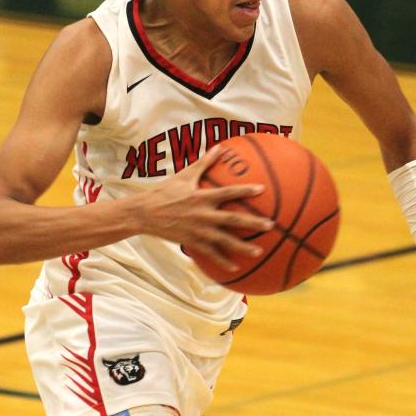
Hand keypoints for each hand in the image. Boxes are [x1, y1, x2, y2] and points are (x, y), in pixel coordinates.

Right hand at [136, 145, 272, 270]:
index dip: (245, 191)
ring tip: (259, 251)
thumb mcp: (183, 175)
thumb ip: (204, 163)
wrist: (144, 213)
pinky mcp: (192, 243)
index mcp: (202, 197)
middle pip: (233, 219)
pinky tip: (236, 268)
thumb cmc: (164, 192)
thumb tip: (219, 147)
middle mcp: (203, 215)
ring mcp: (198, 231)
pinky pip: (211, 254)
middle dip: (253, 222)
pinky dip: (223, 261)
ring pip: (225, 241)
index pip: (228, 193)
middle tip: (271, 225)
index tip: (262, 190)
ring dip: (243, 247)